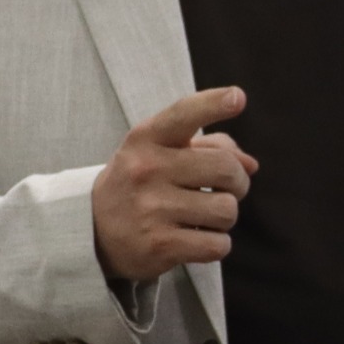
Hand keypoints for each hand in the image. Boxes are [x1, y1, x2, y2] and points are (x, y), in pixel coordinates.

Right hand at [93, 87, 258, 284]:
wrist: (92, 230)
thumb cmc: (139, 183)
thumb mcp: (160, 152)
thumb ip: (208, 147)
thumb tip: (251, 164)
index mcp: (146, 139)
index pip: (183, 114)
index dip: (214, 104)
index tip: (237, 98)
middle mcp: (147, 170)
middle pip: (226, 170)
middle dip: (238, 181)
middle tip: (225, 188)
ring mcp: (152, 209)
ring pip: (226, 210)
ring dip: (224, 216)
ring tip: (203, 216)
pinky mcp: (159, 246)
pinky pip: (217, 244)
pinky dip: (216, 244)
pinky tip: (197, 238)